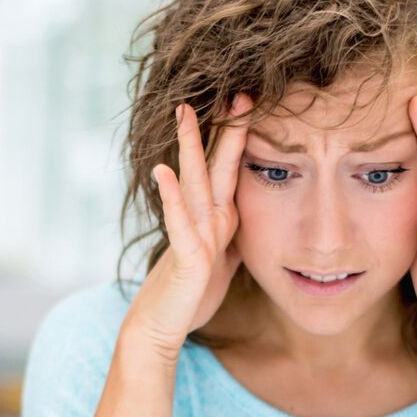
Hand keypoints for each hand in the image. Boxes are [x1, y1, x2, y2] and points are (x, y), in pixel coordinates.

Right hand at [124, 94, 251, 361]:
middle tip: (237, 91)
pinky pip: (179, 222)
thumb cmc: (191, 295)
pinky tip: (162, 171)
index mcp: (218, 218)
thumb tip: (246, 220)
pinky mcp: (185, 256)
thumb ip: (233, 237)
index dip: (242, 139)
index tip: (254, 105)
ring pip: (193, 184)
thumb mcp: (224, 261)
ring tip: (185, 114)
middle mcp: (203, 219)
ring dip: (190, 149)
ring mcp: (191, 234)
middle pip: (213, 166)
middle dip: (224, 130)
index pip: (232, 170)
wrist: (163, 325)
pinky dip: (171, 197)